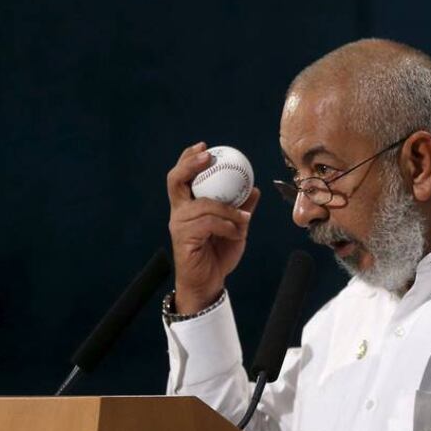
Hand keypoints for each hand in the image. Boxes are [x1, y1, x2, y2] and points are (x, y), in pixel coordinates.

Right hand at [167, 142, 258, 313]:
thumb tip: (254, 189)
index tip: (205, 147)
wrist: (208, 283)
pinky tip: (237, 233)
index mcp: (187, 207)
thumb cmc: (217, 256)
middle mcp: (179, 213)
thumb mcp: (235, 229)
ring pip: (203, 204)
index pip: (181, 177)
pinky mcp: (184, 239)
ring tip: (243, 219)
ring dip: (228, 210)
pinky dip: (228, 226)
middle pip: (175, 180)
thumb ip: (240, 210)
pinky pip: (209, 223)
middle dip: (190, 164)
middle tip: (208, 156)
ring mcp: (180, 225)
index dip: (189, 159)